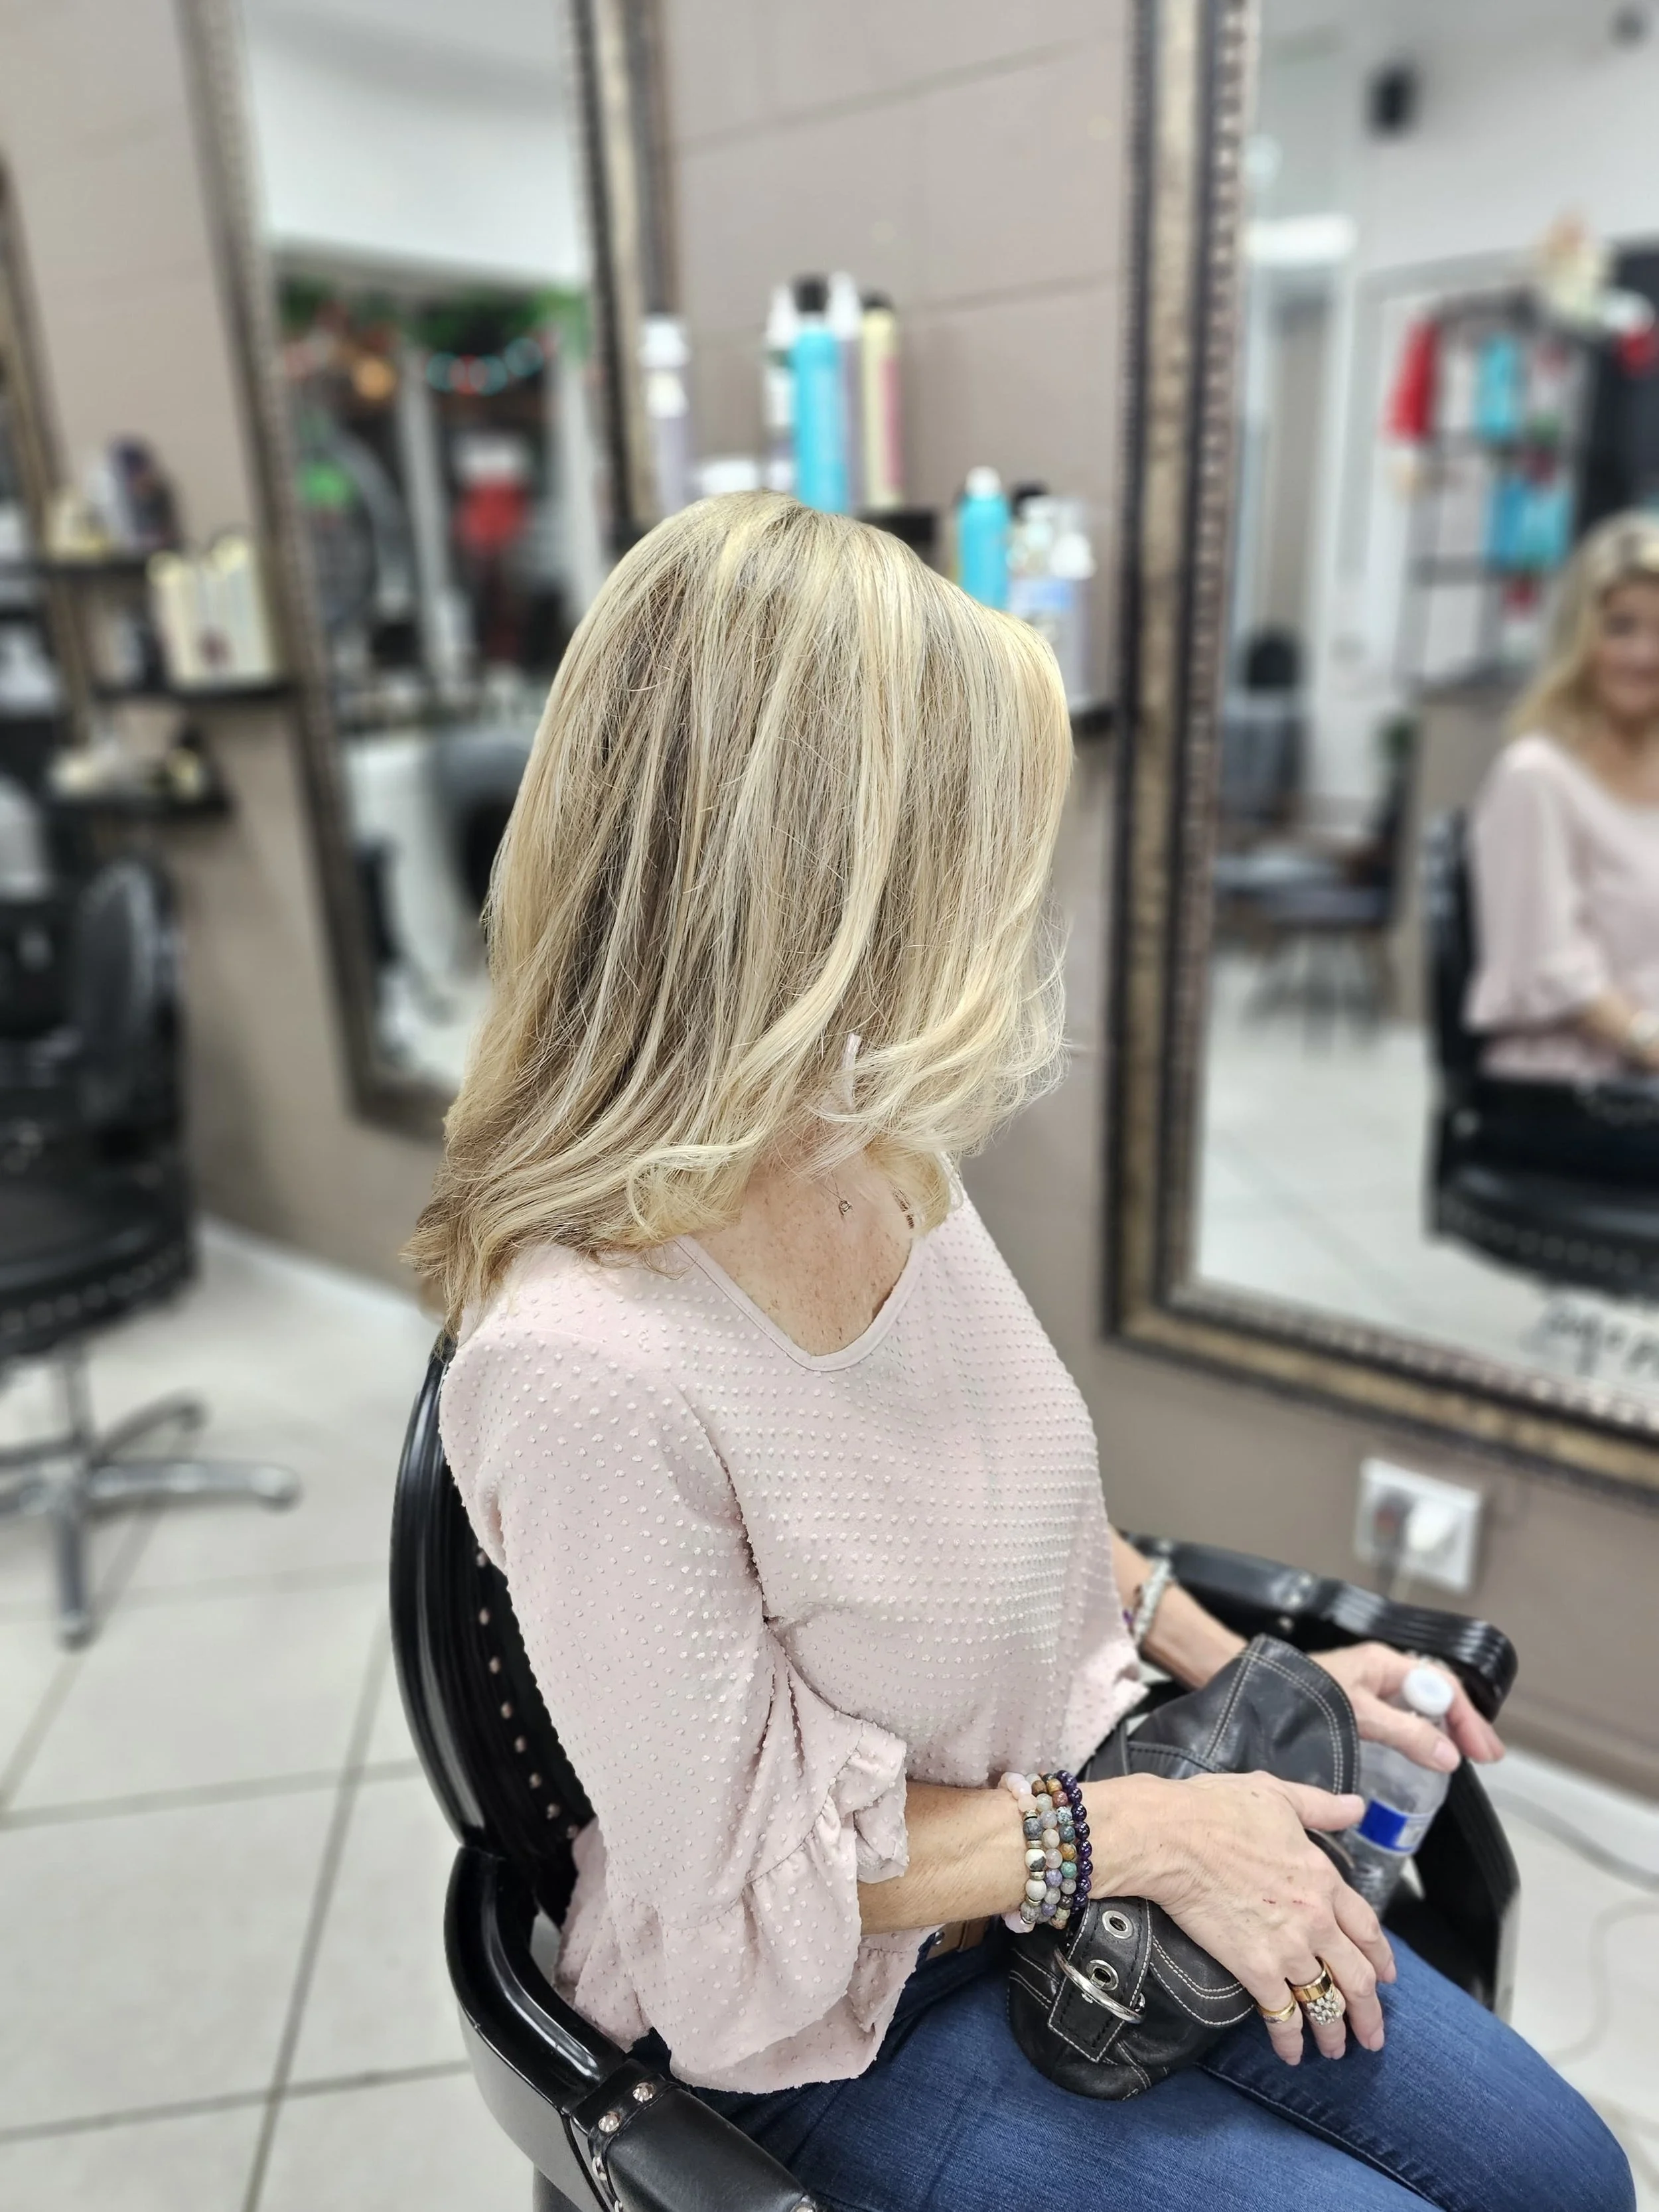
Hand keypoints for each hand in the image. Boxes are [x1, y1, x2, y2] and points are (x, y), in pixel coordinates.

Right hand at [1092, 1770, 1394, 2065]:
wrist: (1174, 1837)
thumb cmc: (1220, 1809)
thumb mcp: (1279, 1795)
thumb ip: (1322, 1807)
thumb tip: (1358, 1806)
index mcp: (1323, 1878)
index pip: (1366, 1927)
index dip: (1380, 1956)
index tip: (1388, 1978)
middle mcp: (1316, 1920)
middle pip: (1356, 1976)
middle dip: (1369, 2012)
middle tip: (1372, 2036)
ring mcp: (1288, 1948)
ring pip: (1325, 2001)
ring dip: (1334, 2032)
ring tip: (1337, 2051)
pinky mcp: (1255, 1969)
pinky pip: (1282, 2014)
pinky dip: (1289, 2039)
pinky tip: (1291, 2053)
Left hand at [1311, 1644, 1503, 1771]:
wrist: (1259, 1695)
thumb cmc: (1301, 1695)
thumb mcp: (1358, 1714)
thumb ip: (1404, 1733)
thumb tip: (1451, 1756)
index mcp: (1385, 1664)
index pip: (1442, 1686)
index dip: (1467, 1718)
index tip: (1484, 1752)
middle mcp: (1382, 1673)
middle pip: (1437, 1695)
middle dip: (1464, 1724)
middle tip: (1488, 1757)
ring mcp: (1371, 1689)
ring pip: (1421, 1708)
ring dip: (1446, 1731)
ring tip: (1465, 1758)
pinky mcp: (1359, 1707)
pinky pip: (1402, 1719)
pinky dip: (1422, 1736)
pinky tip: (1428, 1756)